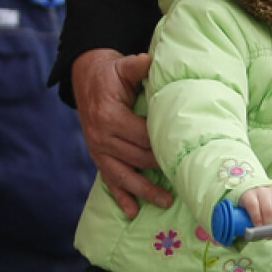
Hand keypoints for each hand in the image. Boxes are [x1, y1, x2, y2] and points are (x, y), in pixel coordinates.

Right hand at [71, 48, 170, 218]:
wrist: (86, 78)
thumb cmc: (110, 73)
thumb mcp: (122, 65)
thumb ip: (136, 66)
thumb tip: (150, 60)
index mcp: (109, 117)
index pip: (142, 137)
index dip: (163, 145)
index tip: (184, 153)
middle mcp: (101, 137)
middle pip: (136, 158)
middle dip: (159, 169)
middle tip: (185, 179)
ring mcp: (98, 150)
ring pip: (124, 175)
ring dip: (144, 190)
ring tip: (165, 201)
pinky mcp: (98, 156)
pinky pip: (109, 180)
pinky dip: (121, 196)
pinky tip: (132, 211)